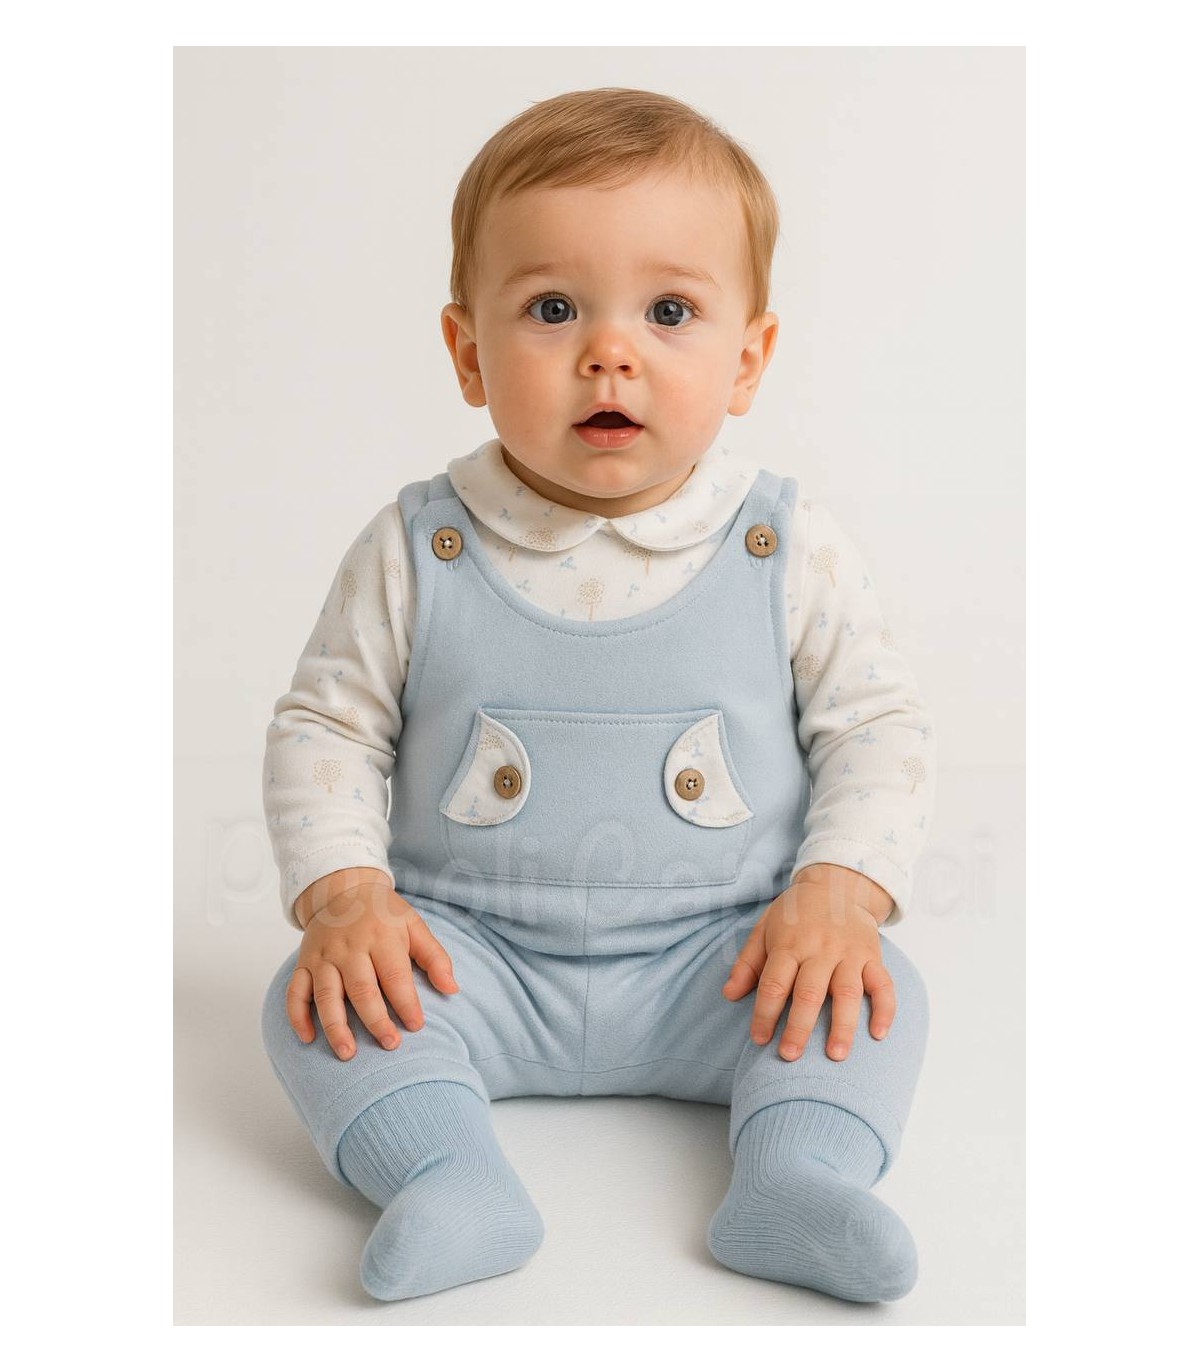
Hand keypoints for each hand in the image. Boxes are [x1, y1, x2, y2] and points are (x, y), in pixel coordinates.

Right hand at [286, 867, 458, 1060]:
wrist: (343, 889)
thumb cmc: (383, 914)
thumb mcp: (414, 925)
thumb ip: (434, 957)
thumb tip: (452, 989)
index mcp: (380, 938)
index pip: (394, 976)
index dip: (406, 1003)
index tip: (416, 1026)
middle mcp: (349, 948)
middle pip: (361, 989)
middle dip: (375, 1020)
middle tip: (389, 1045)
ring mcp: (323, 957)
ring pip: (326, 995)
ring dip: (335, 1027)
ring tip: (347, 1053)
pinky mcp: (304, 963)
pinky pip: (295, 992)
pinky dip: (297, 1016)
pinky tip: (308, 1038)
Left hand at [721, 863, 894, 1061]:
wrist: (837, 883)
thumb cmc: (795, 913)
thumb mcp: (764, 928)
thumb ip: (747, 962)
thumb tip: (729, 995)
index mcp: (789, 944)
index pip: (774, 983)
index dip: (764, 1013)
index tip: (759, 1039)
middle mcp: (820, 949)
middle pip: (809, 992)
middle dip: (799, 1027)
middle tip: (790, 1056)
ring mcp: (849, 953)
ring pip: (847, 992)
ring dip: (842, 1025)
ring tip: (835, 1055)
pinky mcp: (872, 956)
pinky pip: (883, 984)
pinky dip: (884, 1009)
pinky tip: (878, 1034)